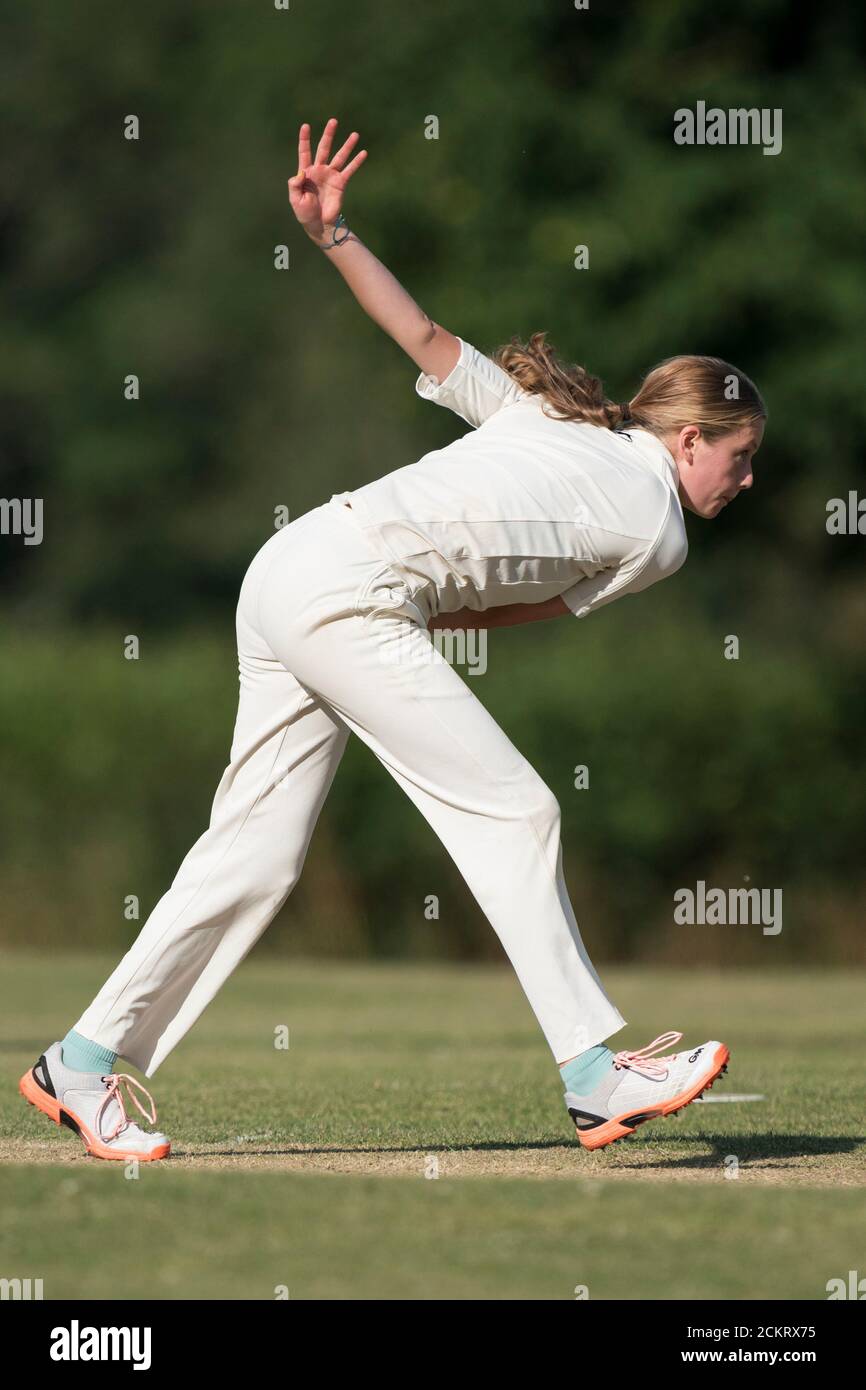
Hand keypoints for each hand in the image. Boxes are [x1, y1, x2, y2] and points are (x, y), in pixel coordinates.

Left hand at [288, 118, 367, 243]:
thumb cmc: (304, 212)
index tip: (306, 126)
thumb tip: (301, 173)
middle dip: (328, 135)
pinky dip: (357, 162)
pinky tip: (363, 153)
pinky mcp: (341, 183)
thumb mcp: (295, 199)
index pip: (305, 152)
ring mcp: (331, 175)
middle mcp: (319, 170)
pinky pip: (350, 170)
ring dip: (347, 146)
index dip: (305, 139)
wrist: (319, 224)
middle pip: (324, 148)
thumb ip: (294, 185)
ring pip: (340, 157)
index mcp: (306, 172)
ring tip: (355, 134)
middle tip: (333, 121)